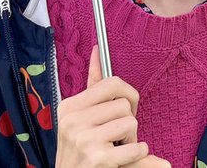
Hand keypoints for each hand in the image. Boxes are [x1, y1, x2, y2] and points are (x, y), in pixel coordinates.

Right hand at [55, 45, 171, 167]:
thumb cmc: (81, 150)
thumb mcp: (80, 118)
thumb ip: (92, 86)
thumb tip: (97, 50)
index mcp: (69, 107)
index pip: (112, 83)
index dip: (125, 96)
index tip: (122, 108)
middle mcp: (72, 121)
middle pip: (124, 104)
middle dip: (127, 120)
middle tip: (115, 136)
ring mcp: (84, 140)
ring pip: (131, 122)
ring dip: (131, 139)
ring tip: (114, 148)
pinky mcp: (98, 158)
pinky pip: (136, 147)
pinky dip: (137, 153)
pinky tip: (120, 160)